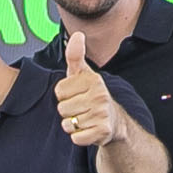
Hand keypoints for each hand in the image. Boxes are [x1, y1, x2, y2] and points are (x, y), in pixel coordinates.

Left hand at [55, 31, 123, 148]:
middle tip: (81, 109)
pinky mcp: (102, 132)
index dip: (64, 96)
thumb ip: (75, 56)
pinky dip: (79, 137)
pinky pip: (76, 137)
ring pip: (67, 124)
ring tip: (85, 119)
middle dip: (68, 111)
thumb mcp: (83, 75)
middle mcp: (100, 96)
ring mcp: (102, 114)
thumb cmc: (92, 95)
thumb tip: (77, 35)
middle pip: (62, 108)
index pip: (59, 91)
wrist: (114, 121)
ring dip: (73, 125)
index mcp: (93, 80)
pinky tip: (88, 130)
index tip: (77, 95)